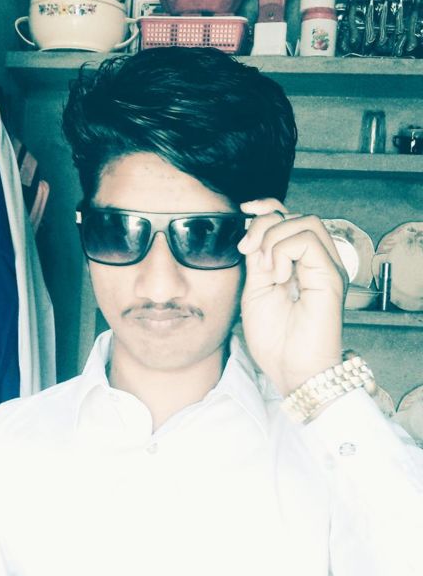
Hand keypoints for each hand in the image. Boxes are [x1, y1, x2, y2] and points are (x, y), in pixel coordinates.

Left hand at [237, 199, 346, 396]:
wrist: (290, 369)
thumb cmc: (275, 339)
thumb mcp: (255, 289)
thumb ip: (257, 259)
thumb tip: (252, 231)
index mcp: (300, 263)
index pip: (290, 218)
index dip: (268, 206)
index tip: (244, 211)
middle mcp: (318, 261)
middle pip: (296, 215)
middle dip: (265, 225)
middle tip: (249, 254)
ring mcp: (328, 267)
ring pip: (304, 222)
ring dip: (274, 240)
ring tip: (265, 270)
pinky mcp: (331, 276)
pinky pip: (307, 241)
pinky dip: (283, 252)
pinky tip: (277, 276)